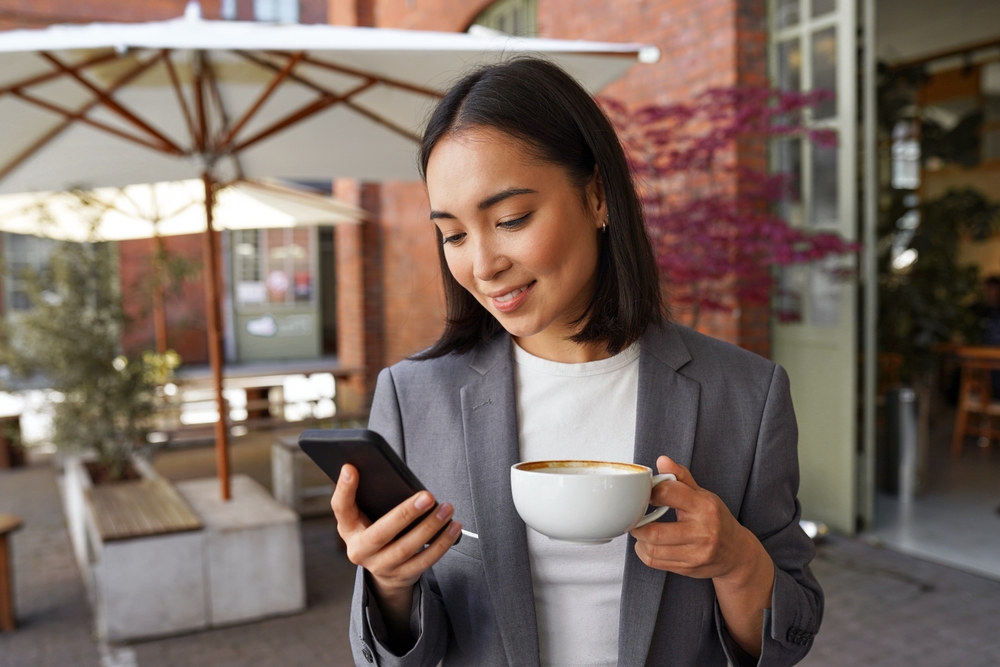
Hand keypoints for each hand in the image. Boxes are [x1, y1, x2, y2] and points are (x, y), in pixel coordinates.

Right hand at [331, 463, 461, 649]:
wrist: (384, 569)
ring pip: (407, 548)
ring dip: (430, 527)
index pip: (340, 508)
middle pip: (381, 532)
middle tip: (428, 496)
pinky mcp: (401, 575)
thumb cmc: (377, 529)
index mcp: (348, 528)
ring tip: (447, 509)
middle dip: (406, 513)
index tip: (352, 467)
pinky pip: (425, 560)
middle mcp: (359, 550)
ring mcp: (380, 566)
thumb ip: (371, 496)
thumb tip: (390, 473)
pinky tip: (453, 527)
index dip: (344, 489)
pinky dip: (442, 543)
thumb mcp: (366, 515)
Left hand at [631, 456, 773, 657]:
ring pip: (653, 549)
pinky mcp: (689, 568)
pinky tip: (646, 544)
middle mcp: (702, 532)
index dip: (650, 491)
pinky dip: (644, 552)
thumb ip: (681, 477)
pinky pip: (655, 562)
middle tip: (634, 517)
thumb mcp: (703, 495)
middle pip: (655, 532)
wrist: (737, 554)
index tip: (644, 493)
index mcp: (704, 506)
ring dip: (639, 539)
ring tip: (640, 530)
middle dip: (637, 524)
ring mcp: (696, 553)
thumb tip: (662, 460)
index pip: (668, 493)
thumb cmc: (716, 519)